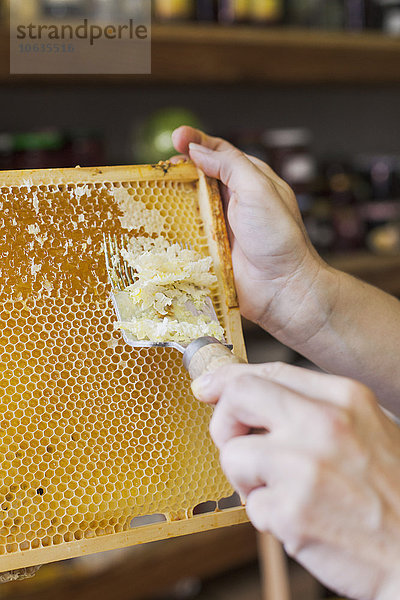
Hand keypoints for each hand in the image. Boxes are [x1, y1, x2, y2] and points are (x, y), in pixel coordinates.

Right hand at [172, 126, 339, 347]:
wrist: (282, 288)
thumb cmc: (277, 237)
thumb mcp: (258, 189)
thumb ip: (229, 165)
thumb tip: (197, 150)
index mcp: (250, 180)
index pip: (220, 153)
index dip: (197, 142)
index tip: (176, 137)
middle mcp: (234, 201)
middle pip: (199, 177)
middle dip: (179, 169)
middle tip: (162, 169)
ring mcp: (220, 226)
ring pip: (189, 205)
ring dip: (171, 197)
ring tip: (153, 190)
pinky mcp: (209, 250)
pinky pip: (186, 235)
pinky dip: (171, 228)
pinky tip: (155, 223)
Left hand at [192, 362, 399, 599]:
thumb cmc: (391, 490)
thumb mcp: (366, 426)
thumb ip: (313, 404)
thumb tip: (251, 391)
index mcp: (343, 398)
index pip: (267, 371)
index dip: (228, 378)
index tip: (208, 388)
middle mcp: (322, 424)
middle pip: (238, 396)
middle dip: (224, 420)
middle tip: (237, 443)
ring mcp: (304, 467)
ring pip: (232, 454)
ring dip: (247, 477)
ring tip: (283, 491)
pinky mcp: (291, 512)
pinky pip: (250, 504)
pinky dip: (267, 514)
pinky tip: (300, 519)